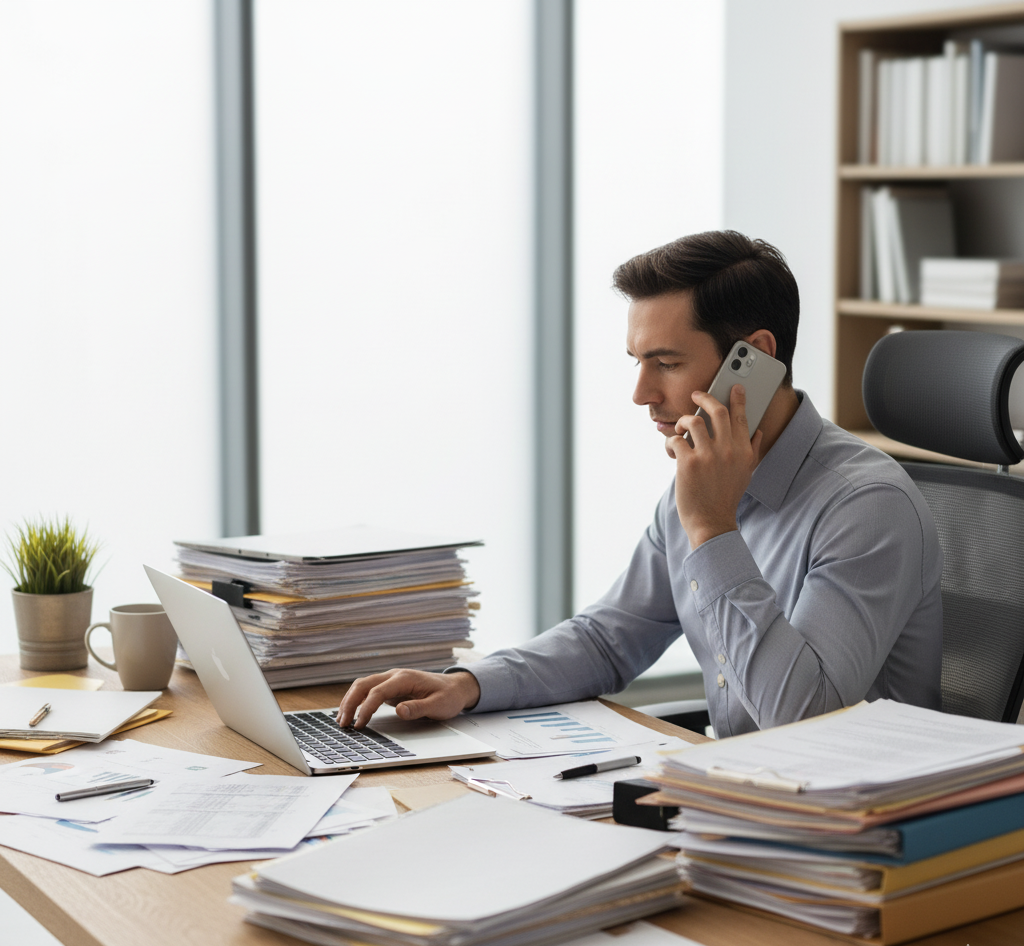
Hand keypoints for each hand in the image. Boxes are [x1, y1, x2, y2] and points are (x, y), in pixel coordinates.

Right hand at [336, 668, 480, 728]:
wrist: (456, 687)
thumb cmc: (448, 696)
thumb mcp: (438, 705)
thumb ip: (418, 708)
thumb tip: (399, 711)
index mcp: (404, 678)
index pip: (378, 692)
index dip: (366, 708)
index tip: (359, 725)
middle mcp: (394, 676)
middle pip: (363, 685)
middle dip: (350, 703)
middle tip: (342, 723)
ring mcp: (391, 680)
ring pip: (363, 686)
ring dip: (350, 701)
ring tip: (341, 720)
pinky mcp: (390, 687)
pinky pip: (368, 691)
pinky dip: (357, 700)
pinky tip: (351, 712)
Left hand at [665, 384, 761, 548]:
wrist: (712, 522)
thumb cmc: (725, 497)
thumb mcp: (745, 473)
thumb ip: (752, 450)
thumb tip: (757, 431)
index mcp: (743, 451)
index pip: (741, 417)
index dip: (738, 399)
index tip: (734, 387)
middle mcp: (728, 450)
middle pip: (717, 411)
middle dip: (705, 397)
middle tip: (696, 394)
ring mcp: (708, 456)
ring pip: (692, 421)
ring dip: (682, 421)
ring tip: (680, 428)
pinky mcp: (688, 463)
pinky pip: (675, 440)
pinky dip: (671, 442)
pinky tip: (672, 450)